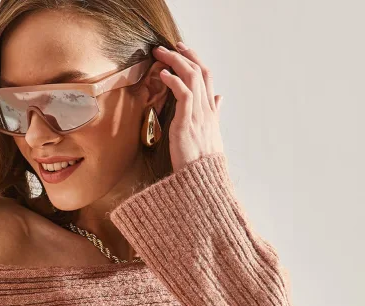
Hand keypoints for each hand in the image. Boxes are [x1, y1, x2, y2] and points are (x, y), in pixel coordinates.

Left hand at [151, 42, 224, 173]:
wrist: (203, 184)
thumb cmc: (203, 165)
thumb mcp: (212, 136)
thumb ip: (215, 114)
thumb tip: (220, 98)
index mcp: (212, 113)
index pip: (207, 78)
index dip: (195, 60)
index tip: (183, 51)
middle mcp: (207, 111)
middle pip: (199, 72)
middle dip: (183, 55)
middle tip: (168, 46)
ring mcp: (198, 116)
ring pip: (192, 78)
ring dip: (175, 62)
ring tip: (161, 54)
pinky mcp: (187, 124)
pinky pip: (184, 94)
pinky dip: (174, 81)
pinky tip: (164, 75)